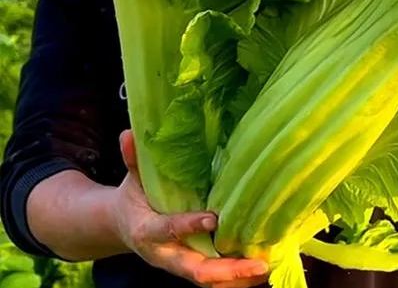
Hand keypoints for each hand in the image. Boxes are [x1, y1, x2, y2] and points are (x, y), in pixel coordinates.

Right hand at [110, 130, 267, 286]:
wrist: (124, 227)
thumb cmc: (134, 198)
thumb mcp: (132, 179)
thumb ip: (133, 159)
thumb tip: (128, 133)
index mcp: (147, 231)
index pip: (169, 230)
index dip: (189, 226)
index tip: (214, 219)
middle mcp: (164, 255)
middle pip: (195, 270)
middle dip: (226, 271)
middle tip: (257, 264)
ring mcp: (179, 265)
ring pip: (208, 279)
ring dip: (236, 278)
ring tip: (265, 268)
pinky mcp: (191, 266)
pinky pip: (213, 279)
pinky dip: (235, 278)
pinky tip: (260, 270)